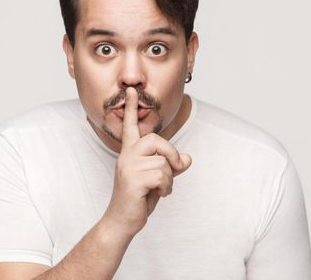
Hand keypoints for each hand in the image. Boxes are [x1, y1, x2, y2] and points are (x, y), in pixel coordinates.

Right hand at [102, 87, 191, 237]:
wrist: (122, 220)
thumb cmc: (138, 199)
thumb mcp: (157, 179)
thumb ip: (171, 166)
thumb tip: (188, 158)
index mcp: (130, 152)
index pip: (131, 126)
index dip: (133, 108)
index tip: (132, 91)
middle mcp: (127, 156)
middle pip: (156, 140)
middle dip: (171, 155)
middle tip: (174, 169)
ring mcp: (128, 166)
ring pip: (163, 162)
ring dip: (169, 179)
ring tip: (159, 189)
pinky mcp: (132, 179)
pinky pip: (162, 175)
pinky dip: (166, 187)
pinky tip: (157, 194)